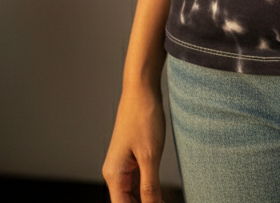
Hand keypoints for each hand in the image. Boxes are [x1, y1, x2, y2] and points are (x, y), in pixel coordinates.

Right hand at [102, 84, 165, 202]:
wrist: (141, 88)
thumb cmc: (143, 117)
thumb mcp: (150, 156)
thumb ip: (150, 187)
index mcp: (114, 174)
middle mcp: (115, 172)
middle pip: (127, 202)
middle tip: (164, 200)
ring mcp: (123, 164)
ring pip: (133, 193)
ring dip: (148, 199)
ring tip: (165, 198)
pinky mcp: (132, 156)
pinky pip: (139, 180)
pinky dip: (150, 188)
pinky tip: (162, 192)